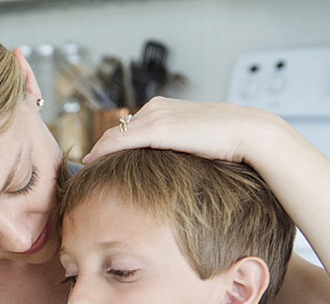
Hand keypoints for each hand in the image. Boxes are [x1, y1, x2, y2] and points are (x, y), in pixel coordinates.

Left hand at [84, 96, 272, 164]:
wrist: (246, 133)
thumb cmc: (226, 142)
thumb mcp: (193, 141)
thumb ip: (173, 146)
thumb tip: (163, 166)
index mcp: (163, 109)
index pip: (127, 127)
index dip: (110, 144)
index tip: (96, 158)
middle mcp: (154, 109)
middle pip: (116, 130)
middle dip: (100, 148)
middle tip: (84, 166)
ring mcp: (154, 117)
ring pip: (114, 135)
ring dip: (97, 151)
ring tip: (83, 168)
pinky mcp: (156, 130)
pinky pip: (119, 141)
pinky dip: (102, 151)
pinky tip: (91, 163)